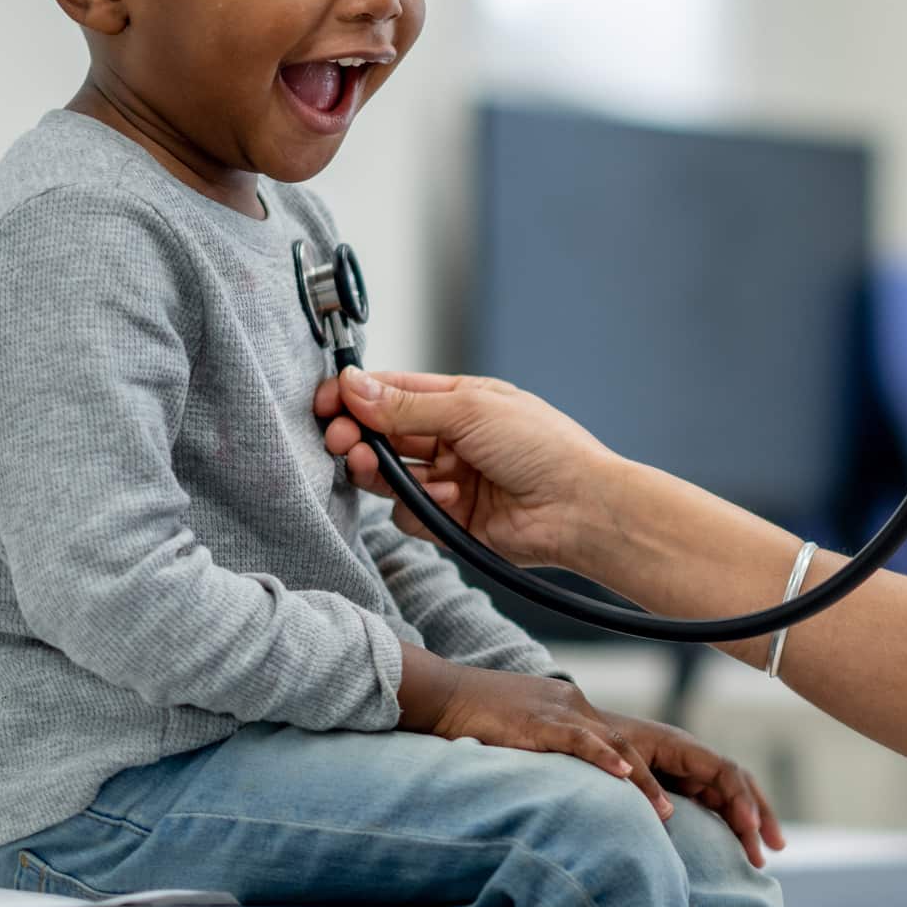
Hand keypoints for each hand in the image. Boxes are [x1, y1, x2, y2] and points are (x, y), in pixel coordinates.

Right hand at [315, 369, 620, 571]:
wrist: (580, 508)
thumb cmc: (543, 447)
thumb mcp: (469, 410)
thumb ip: (405, 405)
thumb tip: (353, 385)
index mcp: (459, 402)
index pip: (393, 393)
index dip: (356, 396)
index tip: (327, 403)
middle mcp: (452, 439)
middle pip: (384, 435)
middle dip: (358, 436)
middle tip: (340, 439)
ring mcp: (450, 481)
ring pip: (390, 476)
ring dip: (379, 470)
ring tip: (376, 466)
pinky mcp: (451, 521)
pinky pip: (410, 514)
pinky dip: (420, 507)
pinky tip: (451, 498)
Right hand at [397, 647, 674, 819]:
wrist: (443, 693)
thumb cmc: (474, 716)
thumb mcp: (519, 731)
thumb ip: (543, 749)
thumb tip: (555, 784)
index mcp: (567, 706)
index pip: (614, 740)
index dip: (638, 771)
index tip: (656, 801)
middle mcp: (570, 703)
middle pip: (623, 743)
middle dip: (651, 781)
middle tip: (671, 815)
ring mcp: (556, 711)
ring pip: (612, 745)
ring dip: (641, 780)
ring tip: (663, 811)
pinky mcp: (539, 721)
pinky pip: (580, 740)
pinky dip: (605, 758)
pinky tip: (624, 774)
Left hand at [600, 712, 785, 866]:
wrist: (585, 733)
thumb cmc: (603, 743)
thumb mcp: (623, 760)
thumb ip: (645, 785)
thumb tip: (668, 815)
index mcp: (682, 747)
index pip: (725, 771)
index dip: (741, 798)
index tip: (749, 827)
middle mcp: (693, 758)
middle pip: (738, 783)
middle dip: (759, 813)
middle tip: (776, 847)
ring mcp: (689, 772)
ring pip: (730, 796)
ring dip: (749, 823)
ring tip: (762, 856)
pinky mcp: (682, 785)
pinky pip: (714, 803)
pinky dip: (730, 823)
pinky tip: (738, 844)